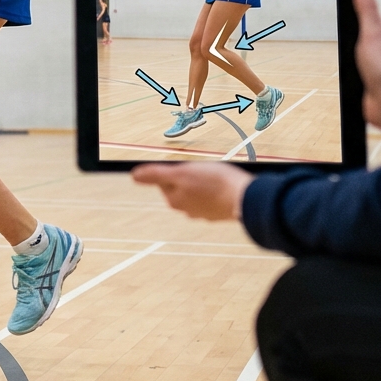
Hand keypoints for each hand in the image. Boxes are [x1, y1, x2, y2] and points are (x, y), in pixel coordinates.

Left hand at [131, 162, 253, 220]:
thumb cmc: (214, 183)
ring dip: (204, 183)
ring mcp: (204, 213)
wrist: (247, 198)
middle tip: (204, 171)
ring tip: (216, 178)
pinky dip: (217, 191)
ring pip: (198, 191)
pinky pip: (213, 198)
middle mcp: (186, 210)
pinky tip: (225, 186)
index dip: (176, 169)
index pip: (166, 180)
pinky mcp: (219, 213)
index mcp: (174, 200)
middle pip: (182, 186)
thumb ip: (156, 175)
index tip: (189, 167)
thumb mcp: (181, 173)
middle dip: (190, 176)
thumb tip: (134, 176)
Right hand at [353, 0, 380, 131]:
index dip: (355, 12)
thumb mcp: (371, 34)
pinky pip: (360, 66)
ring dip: (353, 52)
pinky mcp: (375, 76)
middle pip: (363, 31)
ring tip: (349, 54)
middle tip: (345, 35)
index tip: (346, 6)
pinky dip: (354, 67)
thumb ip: (367, 10)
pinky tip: (354, 70)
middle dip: (353, 33)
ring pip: (361, 49)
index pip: (368, 14)